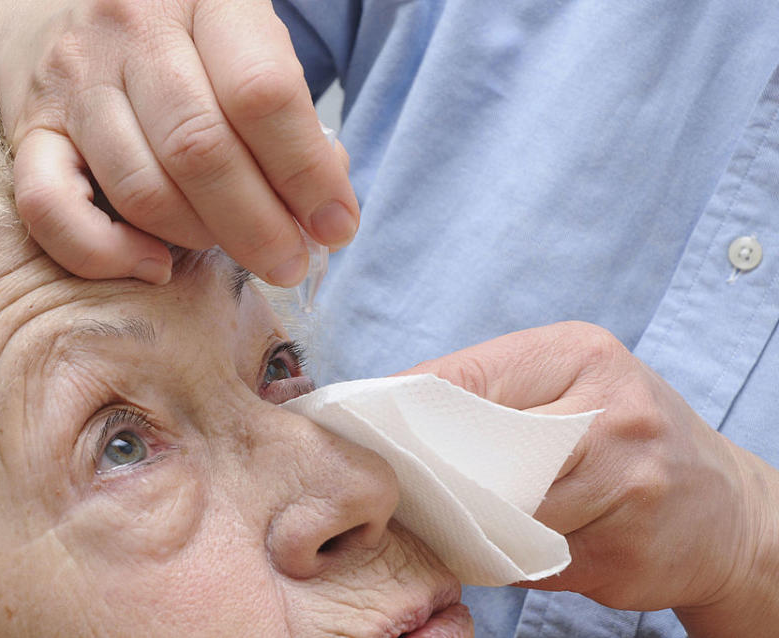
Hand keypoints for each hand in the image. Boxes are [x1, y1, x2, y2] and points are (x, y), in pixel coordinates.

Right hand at [0, 0, 357, 283]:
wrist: (64, 8)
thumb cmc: (181, 41)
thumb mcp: (246, 47)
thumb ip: (290, 118)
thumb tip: (325, 211)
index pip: (262, 93)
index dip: (307, 173)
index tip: (336, 224)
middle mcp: (131, 31)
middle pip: (200, 149)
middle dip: (259, 225)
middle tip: (289, 262)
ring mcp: (72, 81)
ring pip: (141, 188)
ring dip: (198, 238)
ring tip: (228, 247)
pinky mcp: (28, 131)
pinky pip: (51, 211)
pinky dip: (106, 255)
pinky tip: (152, 265)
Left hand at [399, 321, 778, 635]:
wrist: (724, 508)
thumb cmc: (628, 435)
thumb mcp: (577, 384)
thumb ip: (498, 393)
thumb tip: (397, 410)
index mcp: (584, 356)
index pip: (467, 377)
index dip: (406, 406)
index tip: (363, 426)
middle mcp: (612, 412)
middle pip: (479, 449)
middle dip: (432, 471)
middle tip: (393, 482)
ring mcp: (625, 484)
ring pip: (500, 513)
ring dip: (463, 523)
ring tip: (445, 518)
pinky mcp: (624, 551)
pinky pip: (530, 559)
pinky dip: (503, 558)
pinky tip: (502, 546)